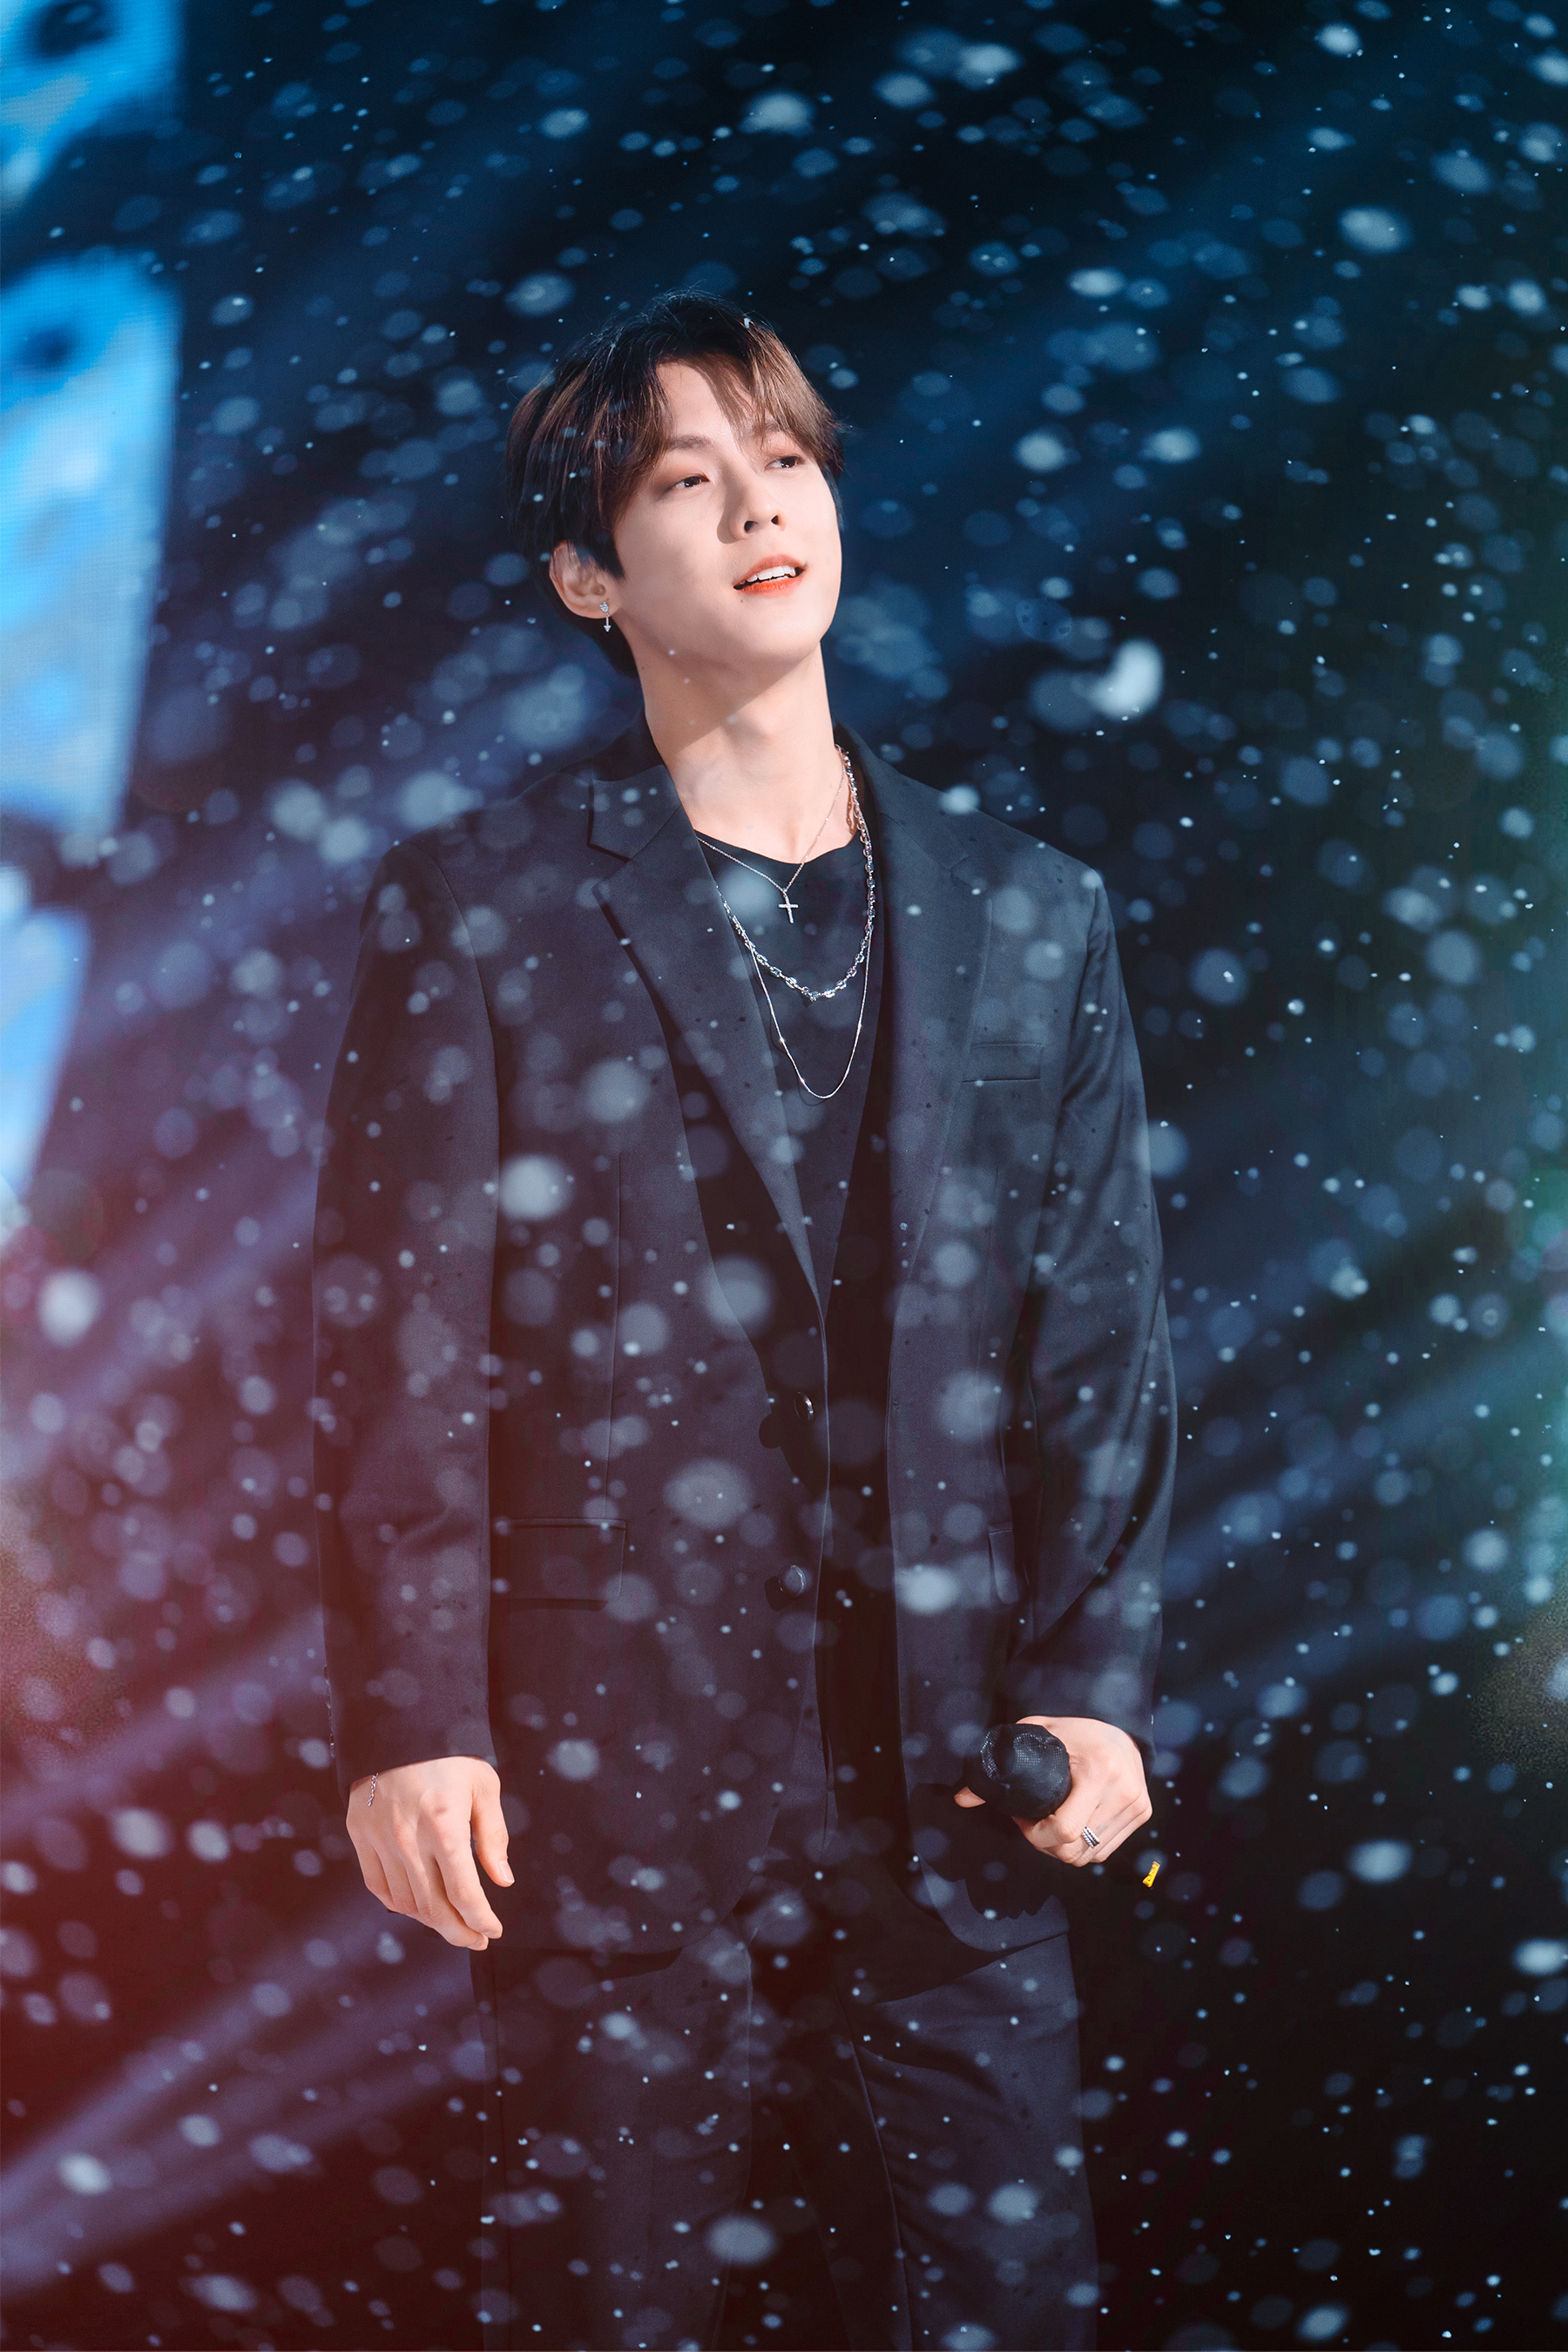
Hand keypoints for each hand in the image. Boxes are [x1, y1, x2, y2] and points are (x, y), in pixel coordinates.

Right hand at [347, 1757, 512, 1949]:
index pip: (464, 1893)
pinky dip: (399, 1904)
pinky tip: (418, 1907)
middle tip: (476, 1940)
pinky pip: (378, 1886)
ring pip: (405, 1902)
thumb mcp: (484, 1786)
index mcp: (445, 1826)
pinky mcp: (359, 1834)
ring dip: (431, 1921)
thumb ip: (494, 1836)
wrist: (398, 1722)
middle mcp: (408, 1839)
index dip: (481, 1920)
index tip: (493, 1930)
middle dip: (459, 1932)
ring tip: (451, 1924)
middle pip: (433, 1908)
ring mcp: (379, 1839)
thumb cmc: (450, 1754)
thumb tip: (502, 1880)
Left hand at [953, 1715, 1150, 1866]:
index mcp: (1099, 1771)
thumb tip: (962, 1799)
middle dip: (1046, 1845)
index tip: (1023, 1818)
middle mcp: (1123, 1792)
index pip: (1064, 1831)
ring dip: (1064, 1848)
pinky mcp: (1143, 1814)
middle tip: (1033, 1823)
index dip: (1035, 1835)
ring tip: (1052, 1822)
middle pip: (1075, 1850)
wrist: (1121, 1725)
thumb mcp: (1038, 1736)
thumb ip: (999, 1764)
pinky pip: (1104, 1851)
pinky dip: (1083, 1847)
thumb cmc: (1075, 1729)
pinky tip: (1072, 1825)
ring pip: (1090, 1856)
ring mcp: (1137, 1805)